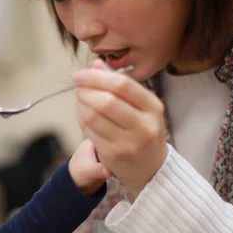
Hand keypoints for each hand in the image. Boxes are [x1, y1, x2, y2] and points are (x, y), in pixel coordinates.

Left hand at [73, 59, 167, 198]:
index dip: (96, 77)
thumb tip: (95, 64)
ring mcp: (129, 143)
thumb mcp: (140, 105)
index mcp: (154, 108)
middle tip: (78, 87)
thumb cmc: (142, 129)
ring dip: (81, 104)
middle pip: (107, 101)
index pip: (122, 84)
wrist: (151, 168)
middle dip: (86, 90)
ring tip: (80, 99)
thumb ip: (119, 84)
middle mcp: (145, 126)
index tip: (80, 74)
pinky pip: (89, 131)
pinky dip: (80, 118)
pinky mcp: (114, 155)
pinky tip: (82, 113)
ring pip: (94, 117)